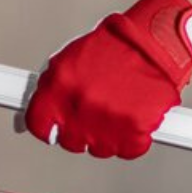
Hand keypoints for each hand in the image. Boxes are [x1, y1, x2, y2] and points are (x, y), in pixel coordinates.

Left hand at [22, 0, 191, 158]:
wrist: (153, 43)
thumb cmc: (116, 46)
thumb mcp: (72, 58)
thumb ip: (53, 87)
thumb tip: (40, 109)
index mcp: (61, 83)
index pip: (38, 122)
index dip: (45, 127)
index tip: (51, 129)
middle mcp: (81, 104)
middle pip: (70, 140)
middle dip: (79, 130)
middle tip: (93, 113)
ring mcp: (107, 119)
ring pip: (99, 148)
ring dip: (107, 135)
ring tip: (116, 108)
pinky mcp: (135, 130)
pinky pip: (128, 149)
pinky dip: (133, 138)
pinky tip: (133, 116)